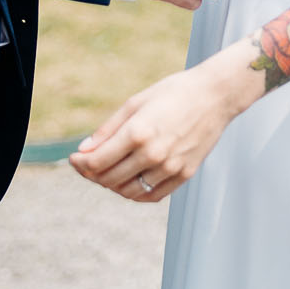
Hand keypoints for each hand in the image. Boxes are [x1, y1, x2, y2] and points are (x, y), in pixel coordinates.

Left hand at [69, 43, 261, 201]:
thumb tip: (84, 150)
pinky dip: (136, 193)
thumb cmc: (174, 92)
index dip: (80, 164)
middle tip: (87, 166)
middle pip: (110, 179)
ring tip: (109, 172)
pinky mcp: (184, 175)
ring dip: (112, 185)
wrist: (215, 95)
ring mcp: (170, 167)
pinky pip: (152, 196)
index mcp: (138, 132)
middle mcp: (153, 153)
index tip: (74, 159)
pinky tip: (130, 181)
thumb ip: (108, 129)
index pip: (98, 162)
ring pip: (129, 192)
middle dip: (92, 175)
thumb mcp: (136, 102)